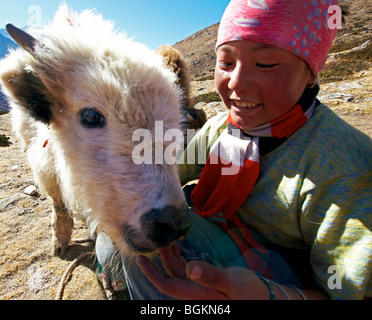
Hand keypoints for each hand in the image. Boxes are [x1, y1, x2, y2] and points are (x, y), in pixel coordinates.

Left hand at [136, 243, 268, 299]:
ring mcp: (201, 285)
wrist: (265, 297)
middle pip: (171, 274)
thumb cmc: (251, 292)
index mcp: (198, 294)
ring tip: (167, 238)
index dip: (152, 273)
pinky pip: (188, 269)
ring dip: (171, 255)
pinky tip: (180, 246)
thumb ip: (212, 276)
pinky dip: (181, 257)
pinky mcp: (207, 280)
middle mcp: (196, 291)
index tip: (140, 259)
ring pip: (179, 270)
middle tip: (158, 237)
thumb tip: (190, 268)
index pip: (167, 285)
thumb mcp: (233, 283)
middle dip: (162, 256)